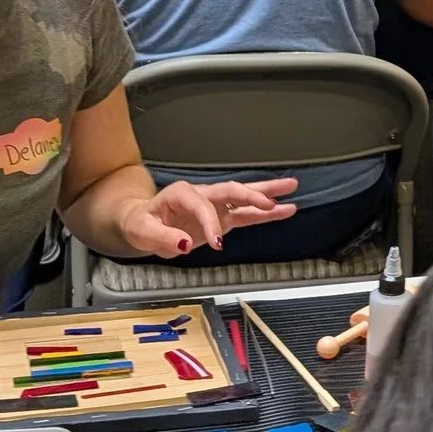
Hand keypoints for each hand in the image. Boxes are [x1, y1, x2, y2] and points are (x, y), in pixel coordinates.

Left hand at [121, 178, 299, 257]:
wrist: (141, 222)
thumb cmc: (141, 223)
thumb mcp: (143, 232)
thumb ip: (163, 238)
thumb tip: (182, 243)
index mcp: (181, 195)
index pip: (202, 206)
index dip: (211, 223)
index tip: (216, 243)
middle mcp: (201, 195)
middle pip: (230, 190)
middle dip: (251, 194)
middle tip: (269, 201)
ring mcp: (214, 205)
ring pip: (244, 196)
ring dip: (267, 193)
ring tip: (291, 188)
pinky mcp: (221, 217)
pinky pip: (247, 214)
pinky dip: (266, 212)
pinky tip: (285, 209)